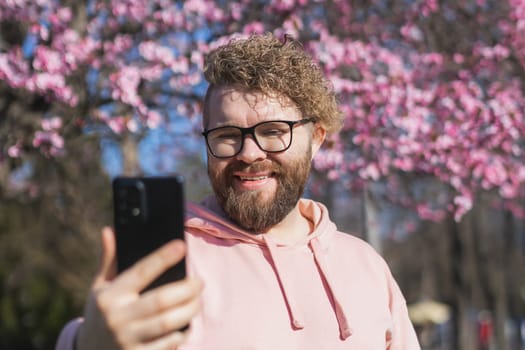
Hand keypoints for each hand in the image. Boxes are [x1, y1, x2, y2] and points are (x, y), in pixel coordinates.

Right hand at [76, 227, 201, 349]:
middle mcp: (118, 318)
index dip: (163, 258)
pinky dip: (183, 332)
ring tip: (198, 300)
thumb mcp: (99, 288)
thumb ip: (109, 260)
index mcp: (109, 296)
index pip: (141, 272)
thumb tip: (110, 230)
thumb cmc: (101, 313)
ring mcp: (128, 340)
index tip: (181, 246)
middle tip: (200, 282)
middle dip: (187, 289)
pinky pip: (169, 344)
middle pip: (162, 300)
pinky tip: (187, 323)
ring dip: (190, 309)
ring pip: (169, 323)